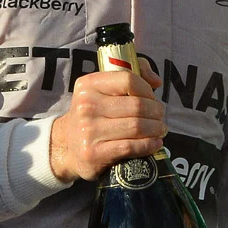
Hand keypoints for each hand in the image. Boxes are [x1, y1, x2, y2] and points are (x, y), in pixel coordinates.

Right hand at [49, 59, 165, 181]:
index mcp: (89, 85)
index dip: (147, 90)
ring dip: (155, 129)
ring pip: (136, 127)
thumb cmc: (93, 114)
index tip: (152, 99)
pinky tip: (155, 143)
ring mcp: (89, 131)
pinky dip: (148, 145)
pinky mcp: (94, 153)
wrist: (67, 146)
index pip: (128, 80)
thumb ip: (132, 74)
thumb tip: (156, 81)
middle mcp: (86, 106)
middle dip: (156, 112)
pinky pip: (130, 147)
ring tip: (160, 130)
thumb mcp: (102, 89)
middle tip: (160, 117)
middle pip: (136, 105)